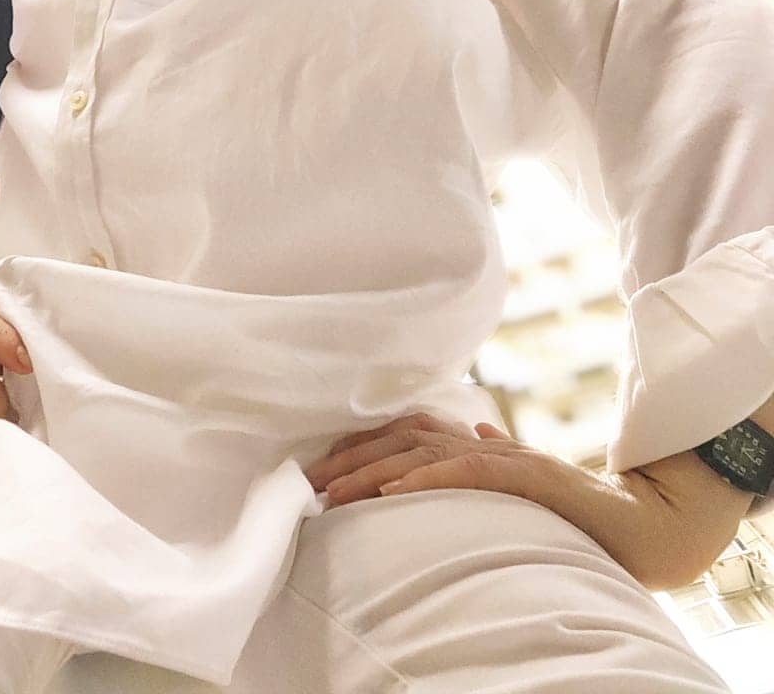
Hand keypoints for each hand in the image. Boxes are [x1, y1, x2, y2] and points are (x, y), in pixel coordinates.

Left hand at [303, 411, 750, 592]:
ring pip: (426, 454)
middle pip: (405, 439)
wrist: (646, 523)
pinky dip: (427, 480)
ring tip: (334, 490)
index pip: (409, 434)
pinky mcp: (528, 478)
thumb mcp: (528, 485)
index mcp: (482, 445)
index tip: (322, 467)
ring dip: (374, 470)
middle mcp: (487, 443)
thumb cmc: (583, 514)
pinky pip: (469, 473)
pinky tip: (394, 492)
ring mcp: (507, 457)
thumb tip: (479, 433)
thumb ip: (499, 459)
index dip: (363, 446)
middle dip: (352, 458)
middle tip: (309, 482)